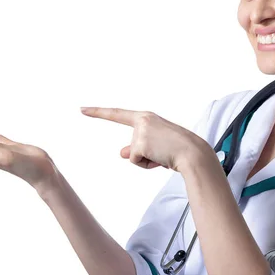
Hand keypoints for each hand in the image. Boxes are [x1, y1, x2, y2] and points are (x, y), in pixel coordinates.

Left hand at [80, 107, 207, 171]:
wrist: (193, 153)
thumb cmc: (178, 149)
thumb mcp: (156, 146)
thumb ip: (137, 147)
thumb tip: (122, 153)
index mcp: (146, 117)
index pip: (118, 114)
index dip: (98, 112)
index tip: (82, 109)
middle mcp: (142, 120)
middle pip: (132, 148)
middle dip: (142, 155)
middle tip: (161, 151)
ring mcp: (140, 131)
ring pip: (134, 155)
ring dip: (148, 161)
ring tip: (165, 155)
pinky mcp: (140, 144)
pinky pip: (136, 161)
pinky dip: (148, 165)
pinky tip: (161, 159)